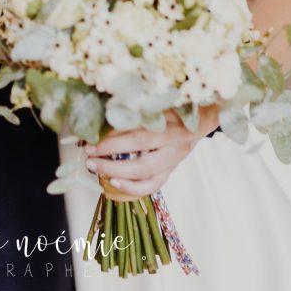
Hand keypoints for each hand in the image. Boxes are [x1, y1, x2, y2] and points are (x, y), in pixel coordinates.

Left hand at [83, 103, 220, 197]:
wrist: (202, 119)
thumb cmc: (174, 107)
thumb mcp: (158, 103)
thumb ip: (137, 109)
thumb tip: (104, 115)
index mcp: (170, 122)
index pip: (138, 133)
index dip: (114, 137)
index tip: (92, 138)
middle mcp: (174, 143)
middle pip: (141, 154)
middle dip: (110, 156)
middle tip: (89, 155)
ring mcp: (174, 160)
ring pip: (146, 174)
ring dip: (117, 174)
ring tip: (96, 169)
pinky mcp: (171, 172)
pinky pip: (152, 186)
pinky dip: (132, 188)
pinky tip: (114, 183)